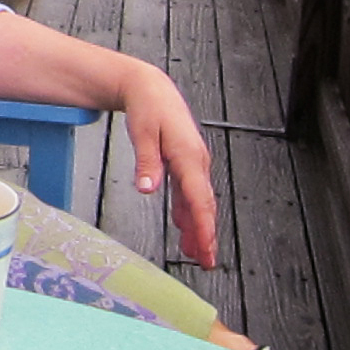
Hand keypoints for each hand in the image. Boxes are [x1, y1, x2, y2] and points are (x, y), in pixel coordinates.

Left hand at [121, 67, 218, 267]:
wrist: (151, 88)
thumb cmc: (148, 107)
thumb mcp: (142, 133)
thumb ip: (147, 163)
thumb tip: (148, 189)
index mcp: (188, 156)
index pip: (200, 200)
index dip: (204, 227)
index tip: (206, 249)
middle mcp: (196, 161)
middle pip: (204, 205)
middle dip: (206, 234)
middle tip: (206, 261)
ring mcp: (192, 163)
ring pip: (198, 201)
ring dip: (197, 226)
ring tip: (196, 252)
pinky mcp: (184, 162)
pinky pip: (189, 192)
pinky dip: (188, 211)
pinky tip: (184, 226)